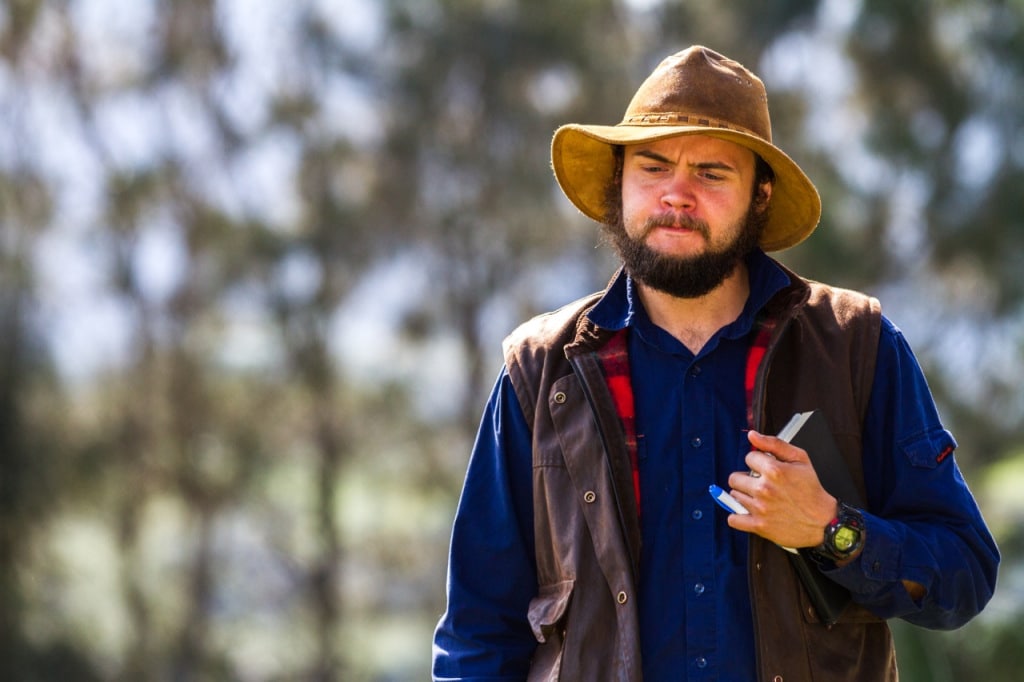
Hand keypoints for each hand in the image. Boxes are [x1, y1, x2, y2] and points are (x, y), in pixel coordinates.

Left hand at [725, 430, 837, 548]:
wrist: (823, 521)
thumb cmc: (811, 490)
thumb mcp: (800, 459)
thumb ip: (775, 444)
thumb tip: (752, 435)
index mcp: (774, 470)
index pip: (748, 458)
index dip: (758, 462)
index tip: (765, 469)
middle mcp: (764, 489)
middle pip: (735, 477)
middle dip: (746, 479)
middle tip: (760, 484)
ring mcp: (760, 508)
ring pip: (734, 495)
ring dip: (744, 496)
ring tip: (760, 499)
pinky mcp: (758, 526)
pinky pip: (733, 519)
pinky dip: (738, 517)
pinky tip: (749, 513)